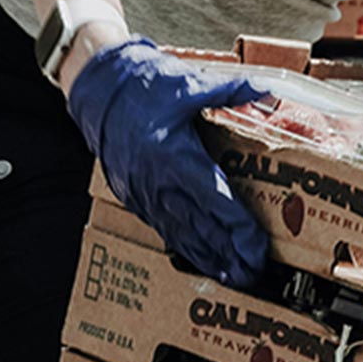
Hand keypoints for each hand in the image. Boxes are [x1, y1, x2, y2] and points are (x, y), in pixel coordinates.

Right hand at [66, 37, 269, 285]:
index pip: (216, 201)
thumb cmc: (140, 87)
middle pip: (202, 228)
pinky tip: (202, 260)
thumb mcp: (189, 84)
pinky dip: (186, 247)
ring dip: (209, 258)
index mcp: (175, 157)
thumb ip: (230, 92)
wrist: (96, 90)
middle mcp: (159, 183)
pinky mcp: (135, 197)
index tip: (258, 248)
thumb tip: (265, 91)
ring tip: (233, 277)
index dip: (239, 229)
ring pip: (182, 235)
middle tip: (254, 273)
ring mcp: (144, 193)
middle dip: (230, 254)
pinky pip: (164, 228)